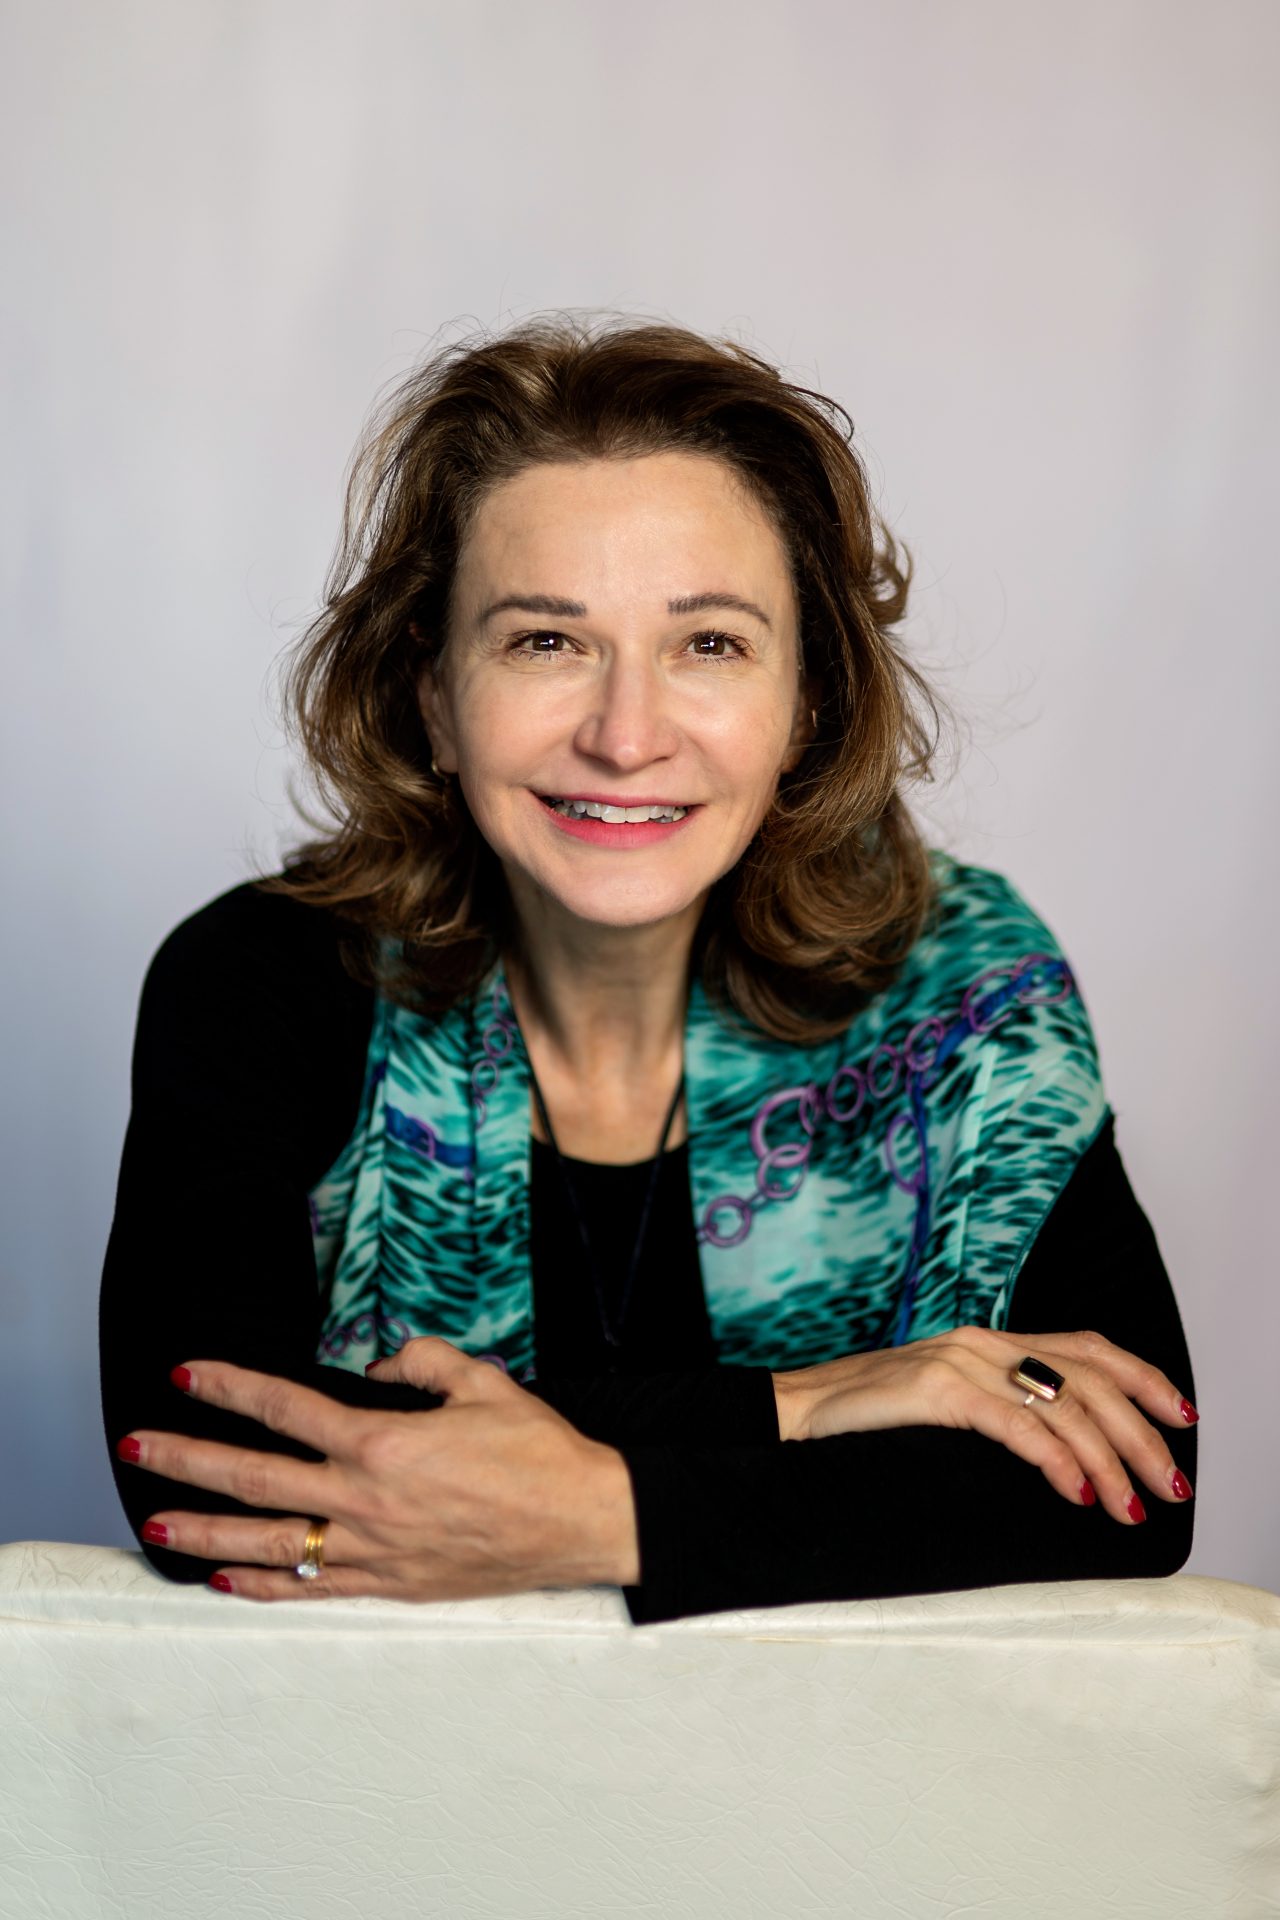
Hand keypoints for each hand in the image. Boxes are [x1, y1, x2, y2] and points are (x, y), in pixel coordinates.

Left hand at [116, 1337, 640, 1600]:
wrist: (584, 1520)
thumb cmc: (538, 1451)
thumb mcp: (483, 1381)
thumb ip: (423, 1362)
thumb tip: (382, 1365)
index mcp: (383, 1444)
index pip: (286, 1407)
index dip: (230, 1387)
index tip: (188, 1373)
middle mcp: (364, 1500)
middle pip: (254, 1479)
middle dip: (188, 1458)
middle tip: (137, 1444)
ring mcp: (371, 1550)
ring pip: (268, 1544)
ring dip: (204, 1533)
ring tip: (155, 1524)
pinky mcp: (389, 1585)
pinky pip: (309, 1587)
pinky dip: (262, 1585)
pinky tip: (225, 1579)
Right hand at [772, 1328, 1196, 1524]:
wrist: (794, 1413)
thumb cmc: (868, 1421)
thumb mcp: (946, 1405)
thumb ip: (998, 1411)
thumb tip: (1065, 1455)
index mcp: (989, 1340)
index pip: (1088, 1345)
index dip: (1141, 1376)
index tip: (1181, 1415)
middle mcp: (982, 1341)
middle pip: (1089, 1378)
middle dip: (1141, 1433)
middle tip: (1171, 1483)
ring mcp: (960, 1362)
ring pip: (1062, 1404)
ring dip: (1108, 1459)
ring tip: (1130, 1503)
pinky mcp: (937, 1391)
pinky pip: (1015, 1424)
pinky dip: (1055, 1458)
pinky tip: (1076, 1491)